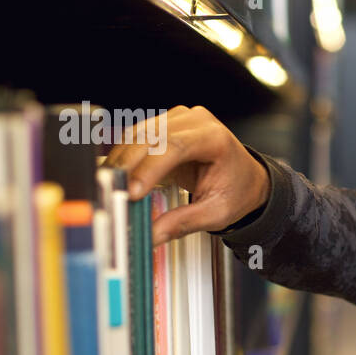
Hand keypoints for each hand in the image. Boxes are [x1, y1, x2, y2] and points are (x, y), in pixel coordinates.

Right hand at [103, 105, 269, 246]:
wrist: (247, 178)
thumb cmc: (237, 190)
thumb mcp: (217, 213)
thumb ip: (184, 222)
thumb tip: (152, 234)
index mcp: (215, 138)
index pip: (175, 146)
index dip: (149, 168)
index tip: (133, 192)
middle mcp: (196, 121)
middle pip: (151, 137)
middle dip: (128, 165)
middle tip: (112, 191)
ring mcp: (179, 120)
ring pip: (138, 134)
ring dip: (120, 160)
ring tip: (108, 186)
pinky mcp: (164, 125)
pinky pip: (136, 137)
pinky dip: (123, 156)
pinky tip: (115, 175)